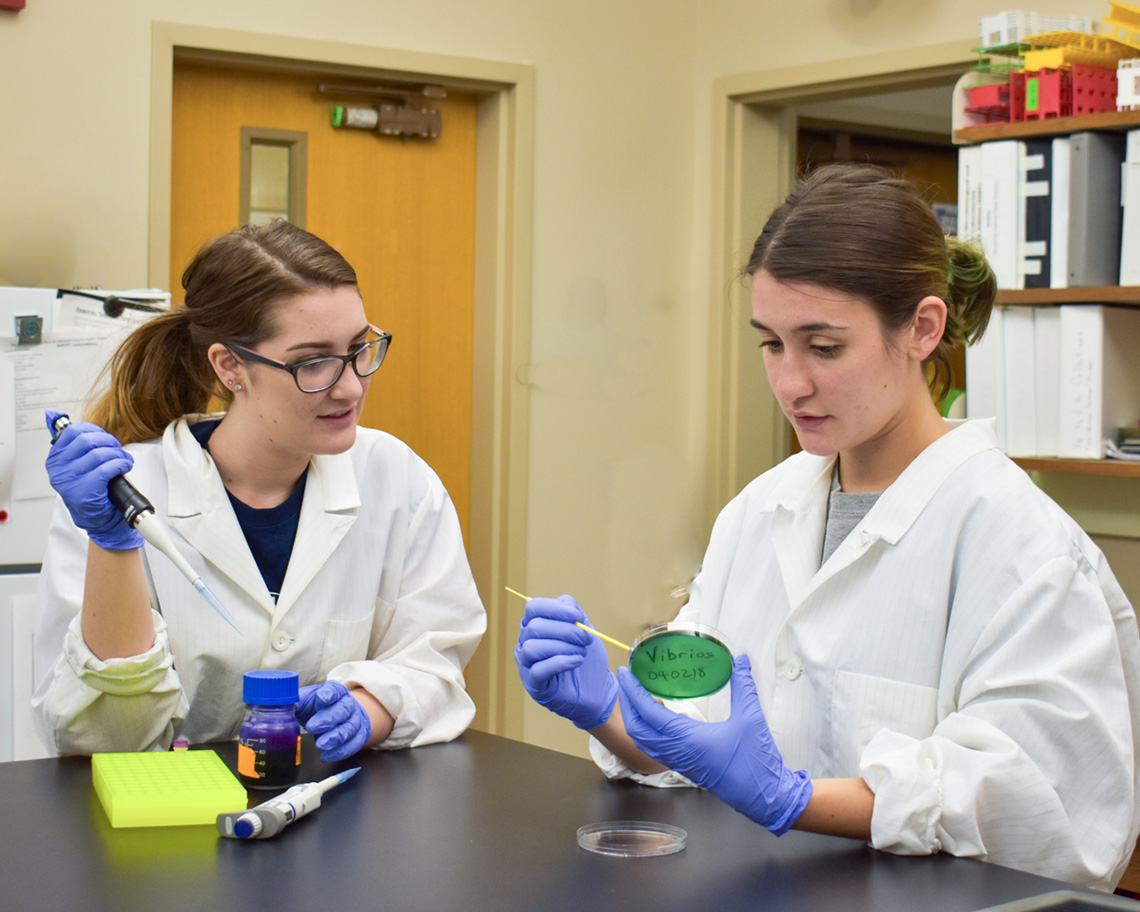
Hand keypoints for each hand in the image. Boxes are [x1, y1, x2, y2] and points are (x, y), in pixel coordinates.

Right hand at [44, 410, 142, 550]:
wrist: (99, 518)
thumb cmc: (93, 488)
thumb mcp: (78, 462)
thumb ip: (70, 441)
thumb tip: (53, 415)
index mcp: (55, 458)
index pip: (73, 431)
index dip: (95, 431)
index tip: (105, 439)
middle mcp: (57, 469)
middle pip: (87, 441)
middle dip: (109, 442)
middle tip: (118, 450)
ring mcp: (68, 482)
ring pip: (98, 454)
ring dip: (118, 454)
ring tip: (124, 461)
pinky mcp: (83, 492)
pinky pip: (106, 468)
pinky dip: (120, 464)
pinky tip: (125, 466)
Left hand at [297, 681, 371, 761]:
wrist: (336, 717)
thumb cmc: (317, 708)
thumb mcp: (305, 700)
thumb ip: (294, 701)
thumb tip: (277, 704)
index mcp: (335, 692)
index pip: (335, 690)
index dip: (329, 694)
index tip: (321, 698)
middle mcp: (348, 704)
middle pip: (343, 709)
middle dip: (329, 719)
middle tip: (313, 727)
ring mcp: (355, 720)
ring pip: (350, 728)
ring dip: (335, 737)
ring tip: (320, 744)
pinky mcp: (359, 736)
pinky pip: (354, 745)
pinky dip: (340, 752)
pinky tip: (327, 755)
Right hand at [514, 595, 617, 729]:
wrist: (595, 688)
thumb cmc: (584, 655)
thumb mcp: (583, 629)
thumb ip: (574, 614)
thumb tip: (568, 606)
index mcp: (534, 624)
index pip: (534, 607)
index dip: (556, 609)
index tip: (578, 616)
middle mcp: (525, 642)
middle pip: (535, 627)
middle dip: (566, 630)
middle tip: (586, 639)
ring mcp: (526, 664)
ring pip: (533, 648)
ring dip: (563, 647)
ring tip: (582, 652)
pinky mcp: (534, 684)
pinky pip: (538, 670)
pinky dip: (560, 663)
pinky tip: (576, 661)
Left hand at [618, 655, 811, 834]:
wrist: (764, 797)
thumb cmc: (756, 762)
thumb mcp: (751, 718)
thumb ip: (744, 686)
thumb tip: (740, 659)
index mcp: (687, 739)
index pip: (649, 714)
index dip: (634, 692)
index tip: (625, 673)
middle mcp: (677, 752)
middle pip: (637, 729)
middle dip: (627, 704)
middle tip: (625, 680)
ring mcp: (680, 762)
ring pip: (644, 741)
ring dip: (635, 718)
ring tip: (636, 696)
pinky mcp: (686, 767)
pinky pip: (655, 749)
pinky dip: (646, 731)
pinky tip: (655, 718)